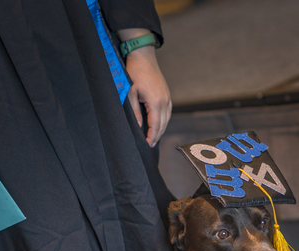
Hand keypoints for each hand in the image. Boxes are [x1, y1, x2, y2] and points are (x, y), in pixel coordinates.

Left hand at [118, 29, 171, 146]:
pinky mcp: (167, 95)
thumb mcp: (130, 93)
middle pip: (163, 124)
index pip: (155, 124)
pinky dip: (164, 121)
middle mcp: (165, 101)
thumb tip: (138, 125)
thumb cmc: (135, 73)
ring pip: (167, 119)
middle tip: (150, 145)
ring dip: (161, 129)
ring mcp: (168, 98)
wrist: (143, 58)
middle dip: (157, 136)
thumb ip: (135, 111)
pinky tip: (159, 125)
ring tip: (154, 137)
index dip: (152, 136)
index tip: (147, 144)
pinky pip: (168, 112)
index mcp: (156, 101)